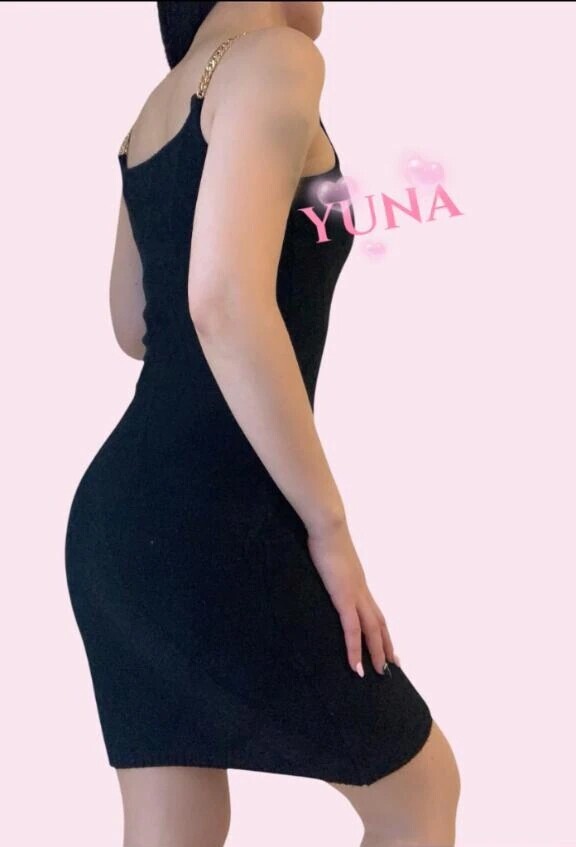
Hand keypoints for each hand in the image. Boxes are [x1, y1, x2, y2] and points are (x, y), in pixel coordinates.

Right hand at [306, 517, 399, 676]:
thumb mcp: (328, 557)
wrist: (327, 526)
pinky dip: (355, 649)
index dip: (382, 629)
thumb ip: (329, 568)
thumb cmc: (324, 537)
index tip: (387, 644)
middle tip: (393, 666)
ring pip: (372, 630)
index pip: (374, 611)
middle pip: (380, 623)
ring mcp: (355, 594)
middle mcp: (361, 591)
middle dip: (387, 645)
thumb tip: (323, 571)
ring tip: (379, 672)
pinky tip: (356, 666)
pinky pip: (352, 629)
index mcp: (358, 582)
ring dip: (377, 652)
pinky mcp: (344, 597)